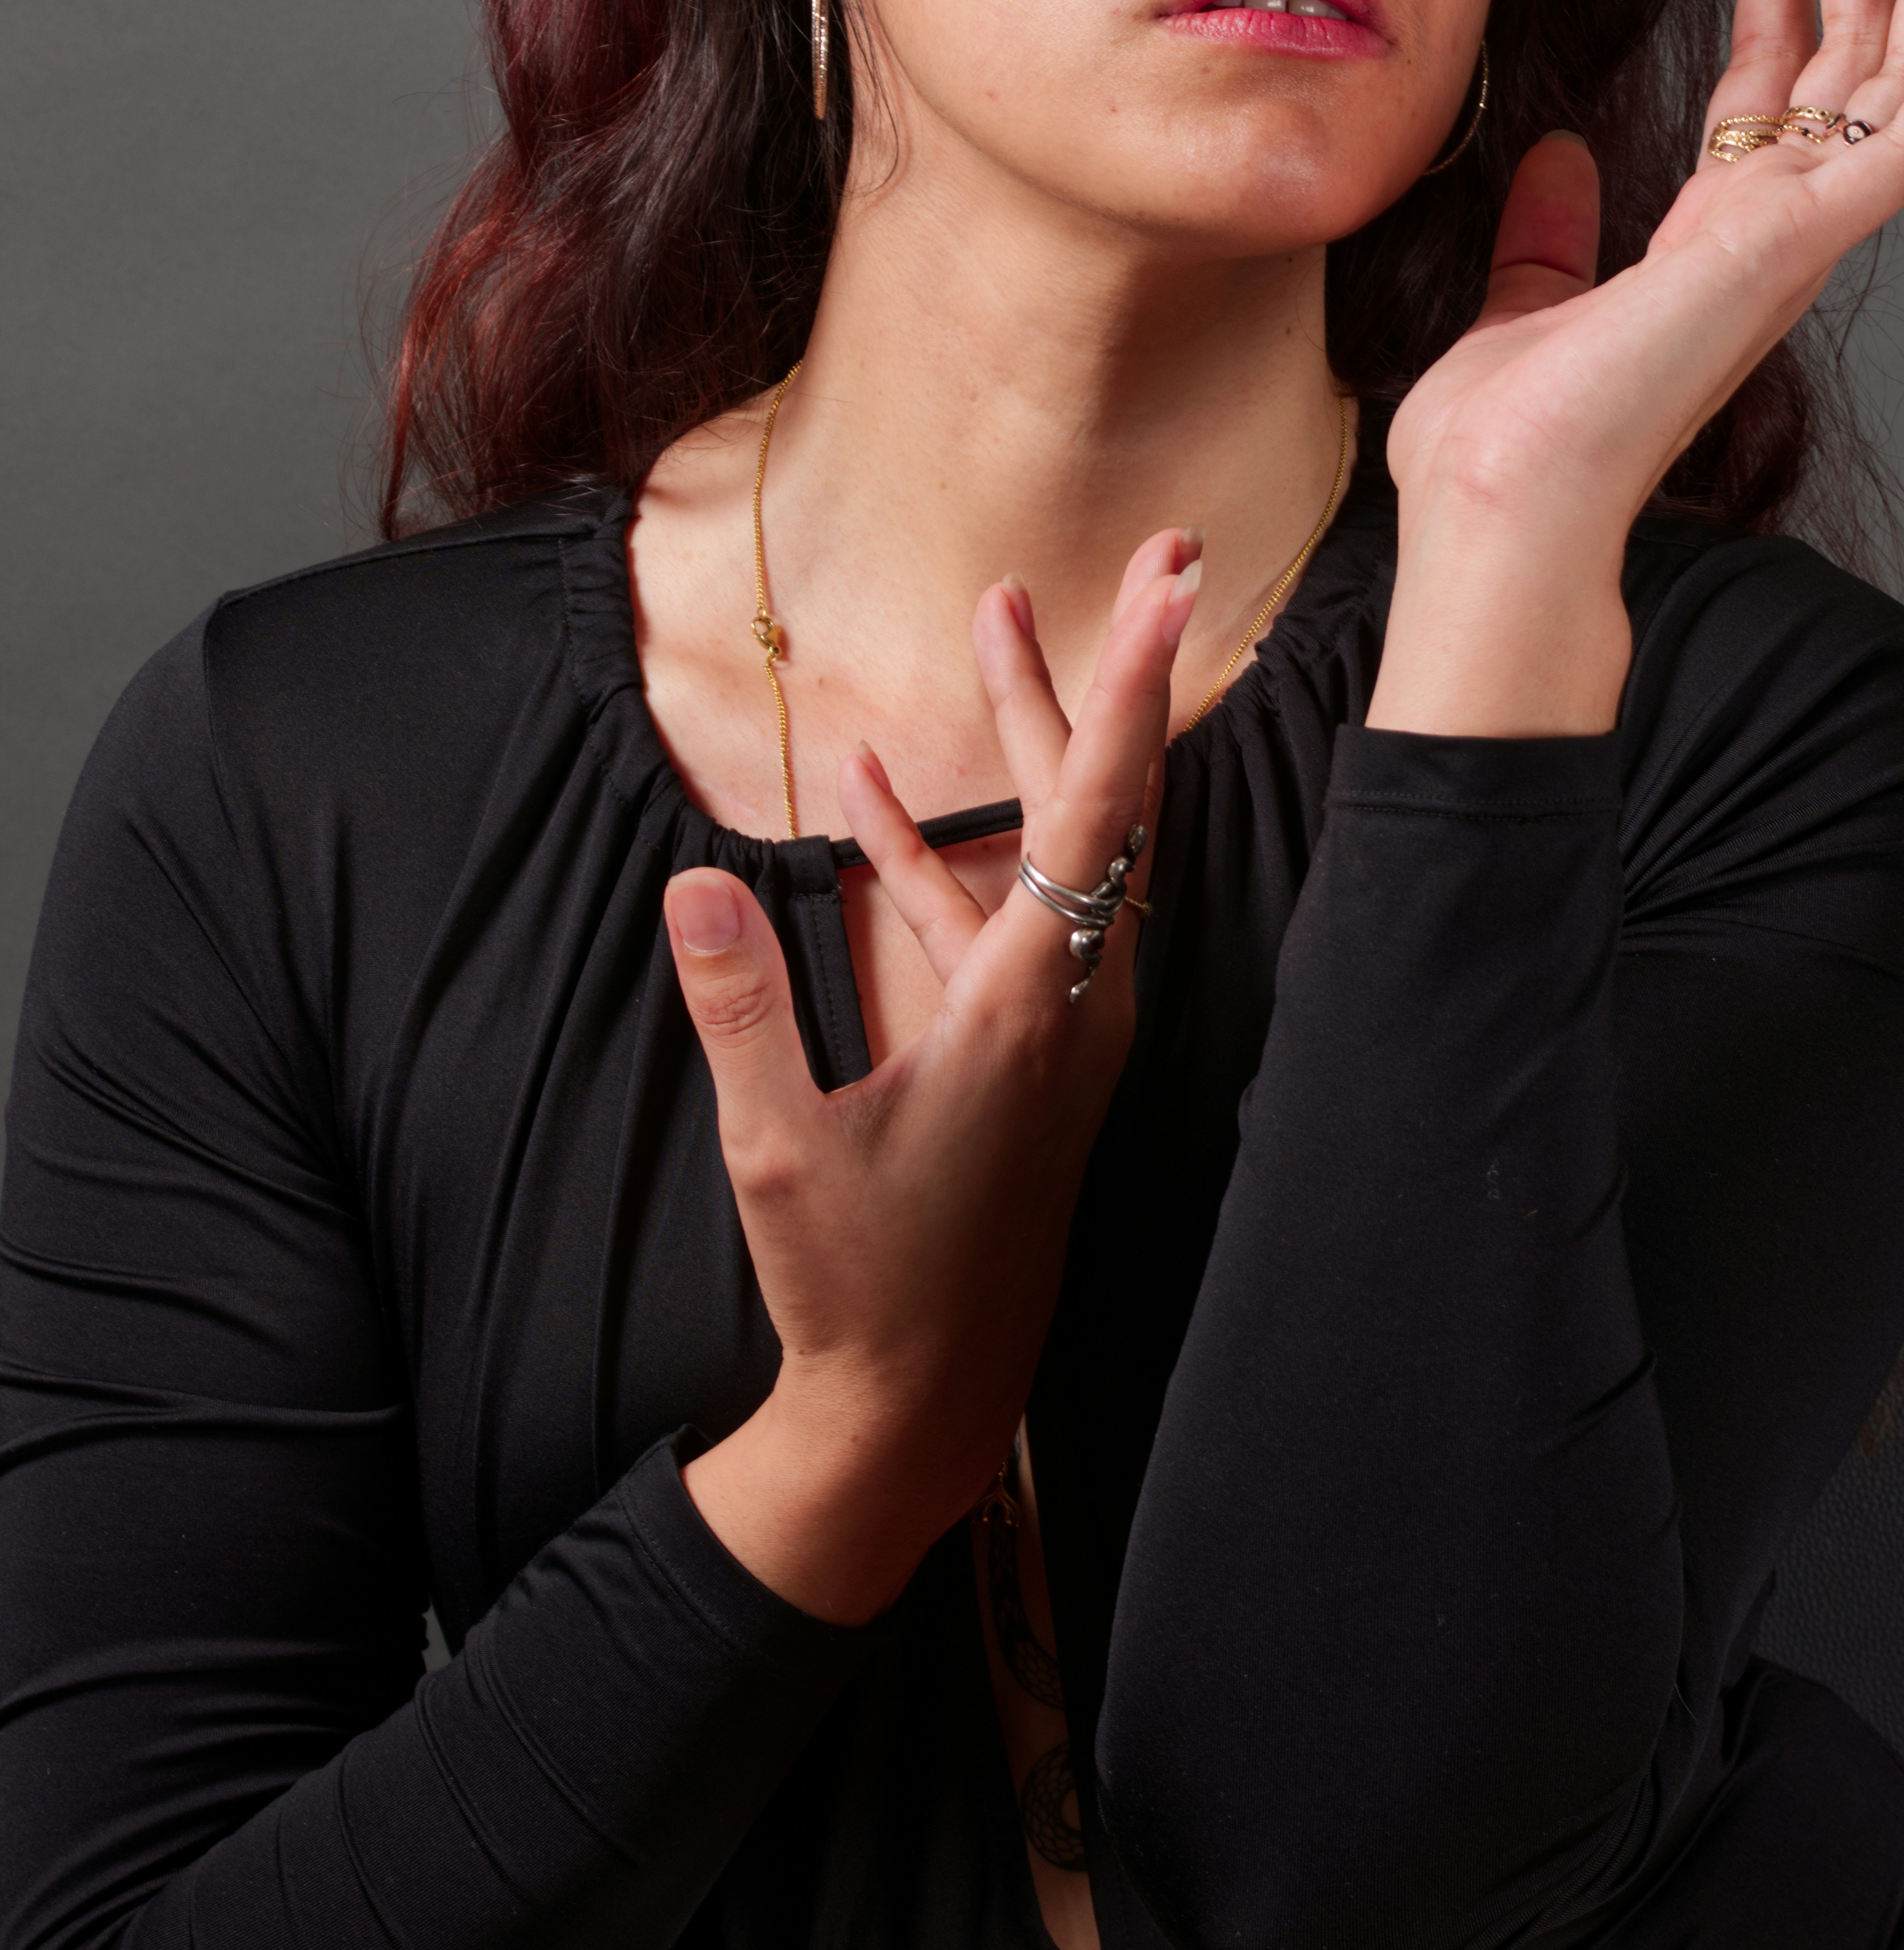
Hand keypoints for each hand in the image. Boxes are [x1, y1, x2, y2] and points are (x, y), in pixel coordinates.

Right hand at [666, 530, 1199, 1621]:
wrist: (923, 1394)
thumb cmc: (863, 1284)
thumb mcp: (780, 1150)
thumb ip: (739, 1013)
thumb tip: (690, 886)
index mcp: (1030, 1011)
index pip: (1095, 814)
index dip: (1124, 688)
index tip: (1166, 586)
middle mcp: (1068, 1000)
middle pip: (1102, 802)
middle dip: (1105, 672)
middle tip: (1146, 555)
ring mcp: (1051, 1022)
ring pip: (1054, 847)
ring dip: (1024, 736)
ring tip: (991, 623)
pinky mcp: (1020, 1046)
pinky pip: (994, 915)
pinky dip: (946, 847)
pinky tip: (880, 784)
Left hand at [1372, 0, 1903, 734]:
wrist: (1500, 501)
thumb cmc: (1506, 438)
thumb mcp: (1520, 297)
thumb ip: (1549, 230)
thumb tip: (1551, 155)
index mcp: (1712, 237)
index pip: (1774, 75)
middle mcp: (1772, 231)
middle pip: (1845, 48)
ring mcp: (1797, 237)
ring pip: (1895, 70)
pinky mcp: (1804, 245)